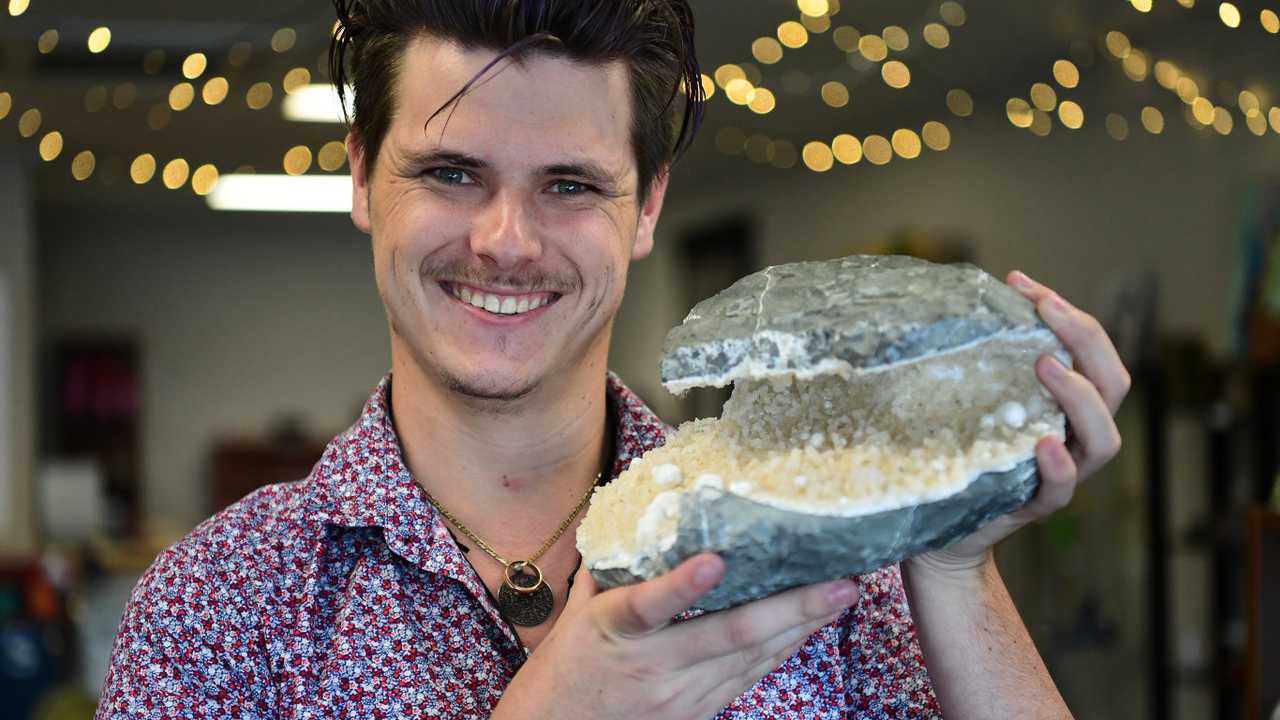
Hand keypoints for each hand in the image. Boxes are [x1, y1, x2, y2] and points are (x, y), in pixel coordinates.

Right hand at [492, 553, 858, 719]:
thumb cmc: (561, 671)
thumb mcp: (576, 614)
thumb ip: (610, 568)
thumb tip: (641, 514)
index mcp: (612, 629)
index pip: (646, 605)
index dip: (681, 586)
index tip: (715, 561)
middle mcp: (652, 665)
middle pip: (728, 634)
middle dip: (791, 607)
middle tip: (840, 580)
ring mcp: (679, 696)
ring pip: (750, 657)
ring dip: (800, 626)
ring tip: (841, 594)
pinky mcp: (695, 714)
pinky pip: (747, 677)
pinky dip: (780, 648)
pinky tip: (809, 626)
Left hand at [911, 270, 1131, 575]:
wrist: (943, 528)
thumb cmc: (959, 453)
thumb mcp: (972, 400)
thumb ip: (977, 364)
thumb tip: (945, 302)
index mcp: (1067, 405)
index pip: (1091, 352)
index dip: (1069, 314)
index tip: (1022, 282)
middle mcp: (1075, 436)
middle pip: (1112, 385)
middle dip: (1086, 338)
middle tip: (1047, 307)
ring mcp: (1062, 473)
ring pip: (1103, 439)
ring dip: (1078, 396)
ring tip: (1045, 363)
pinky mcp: (1035, 505)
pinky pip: (1061, 489)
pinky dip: (1059, 465)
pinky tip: (1044, 442)